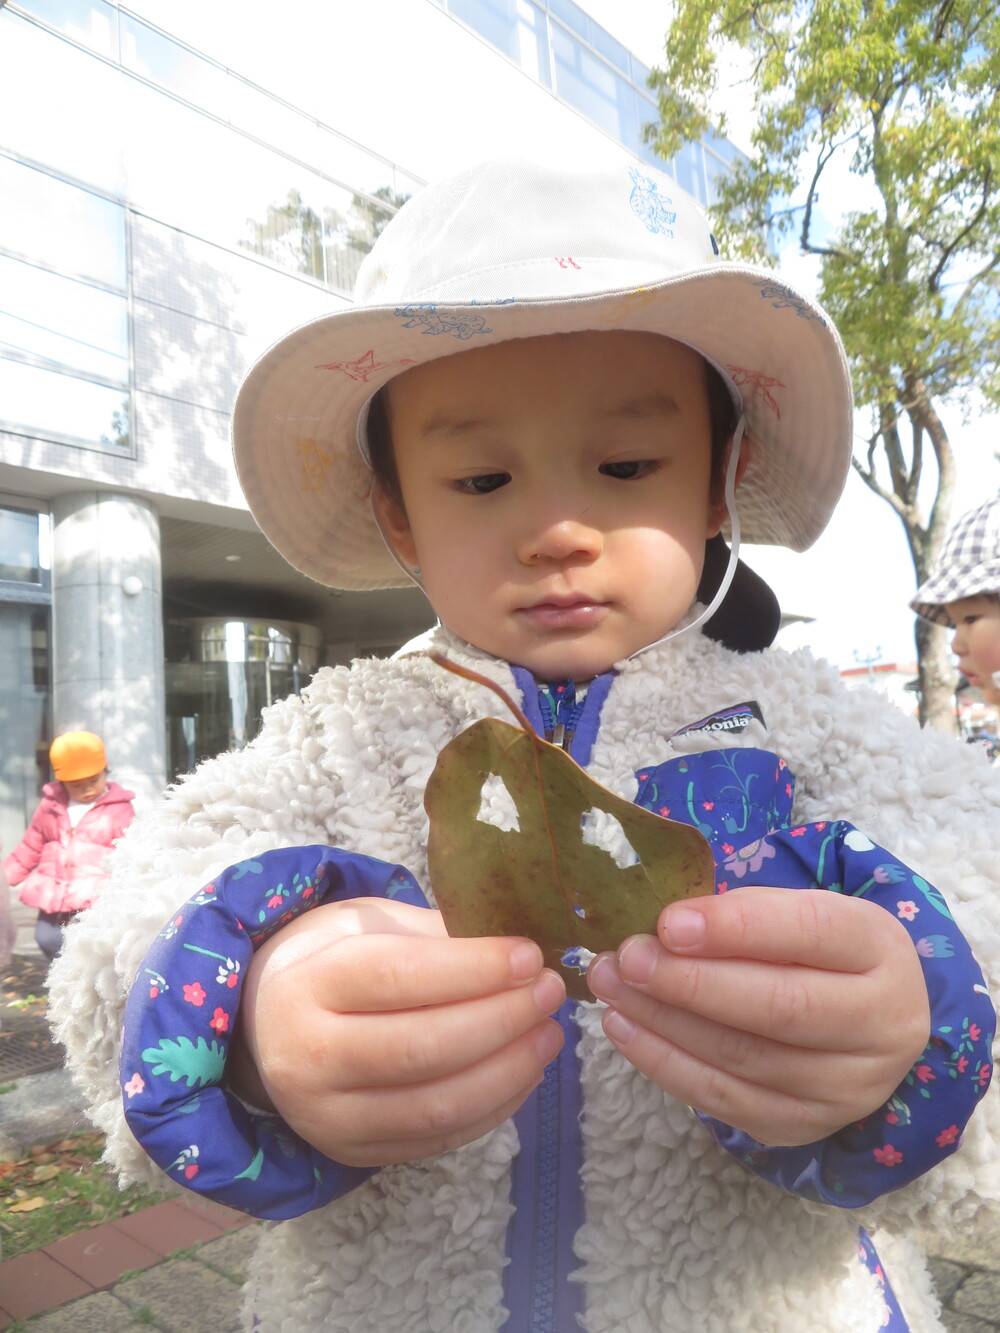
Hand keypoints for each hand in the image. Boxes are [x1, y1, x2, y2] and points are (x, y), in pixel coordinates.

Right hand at [228, 898, 564, 1166]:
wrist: (265, 1022)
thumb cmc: (330, 959)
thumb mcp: (367, 924)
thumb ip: (433, 935)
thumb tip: (516, 952)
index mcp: (308, 983)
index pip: (399, 977)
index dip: (474, 969)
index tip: (529, 957)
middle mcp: (306, 1057)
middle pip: (422, 1048)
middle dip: (502, 1019)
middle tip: (548, 992)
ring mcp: (326, 1116)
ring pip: (435, 1105)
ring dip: (509, 1070)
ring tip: (548, 1033)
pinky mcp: (352, 1151)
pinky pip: (437, 1139)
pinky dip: (494, 1107)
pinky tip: (524, 1070)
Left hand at [586, 887, 929, 1145]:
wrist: (865, 1022)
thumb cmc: (815, 951)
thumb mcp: (797, 911)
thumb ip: (741, 913)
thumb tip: (664, 929)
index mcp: (879, 949)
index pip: (811, 933)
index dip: (736, 929)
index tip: (669, 922)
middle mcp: (879, 1024)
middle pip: (779, 1008)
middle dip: (691, 982)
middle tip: (628, 958)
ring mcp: (846, 1087)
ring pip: (744, 1057)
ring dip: (664, 1021)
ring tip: (611, 986)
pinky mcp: (803, 1126)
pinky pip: (724, 1100)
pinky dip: (665, 1063)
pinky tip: (624, 1028)